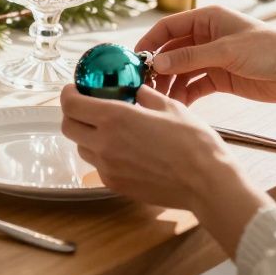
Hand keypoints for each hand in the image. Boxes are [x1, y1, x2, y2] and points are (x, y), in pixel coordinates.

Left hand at [58, 85, 233, 210]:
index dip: (68, 94)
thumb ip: (144, 96)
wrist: (207, 183)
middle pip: (68, 127)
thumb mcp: (169, 107)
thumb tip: (135, 91)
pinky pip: (98, 166)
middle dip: (73, 114)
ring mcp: (107, 167)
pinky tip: (124, 151)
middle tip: (88, 108)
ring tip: (109, 130)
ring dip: (87, 136)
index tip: (74, 90)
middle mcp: (104, 143)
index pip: (70, 104)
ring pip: (81, 148)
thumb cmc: (193, 143)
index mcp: (114, 118)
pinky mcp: (115, 184)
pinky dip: (103, 156)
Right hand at [135, 5, 275, 105]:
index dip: (150, 42)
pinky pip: (195, 85)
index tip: (135, 60)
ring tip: (160, 99)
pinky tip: (178, 105)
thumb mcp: (226, 50)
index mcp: (207, 19)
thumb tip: (157, 63)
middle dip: (158, 68)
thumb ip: (190, 57)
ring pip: (181, 70)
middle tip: (144, 85)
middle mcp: (206, 37)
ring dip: (170, 84)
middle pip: (172, 51)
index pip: (169, 28)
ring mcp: (212, 58)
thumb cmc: (271, 50)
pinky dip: (185, 95)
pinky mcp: (220, 78)